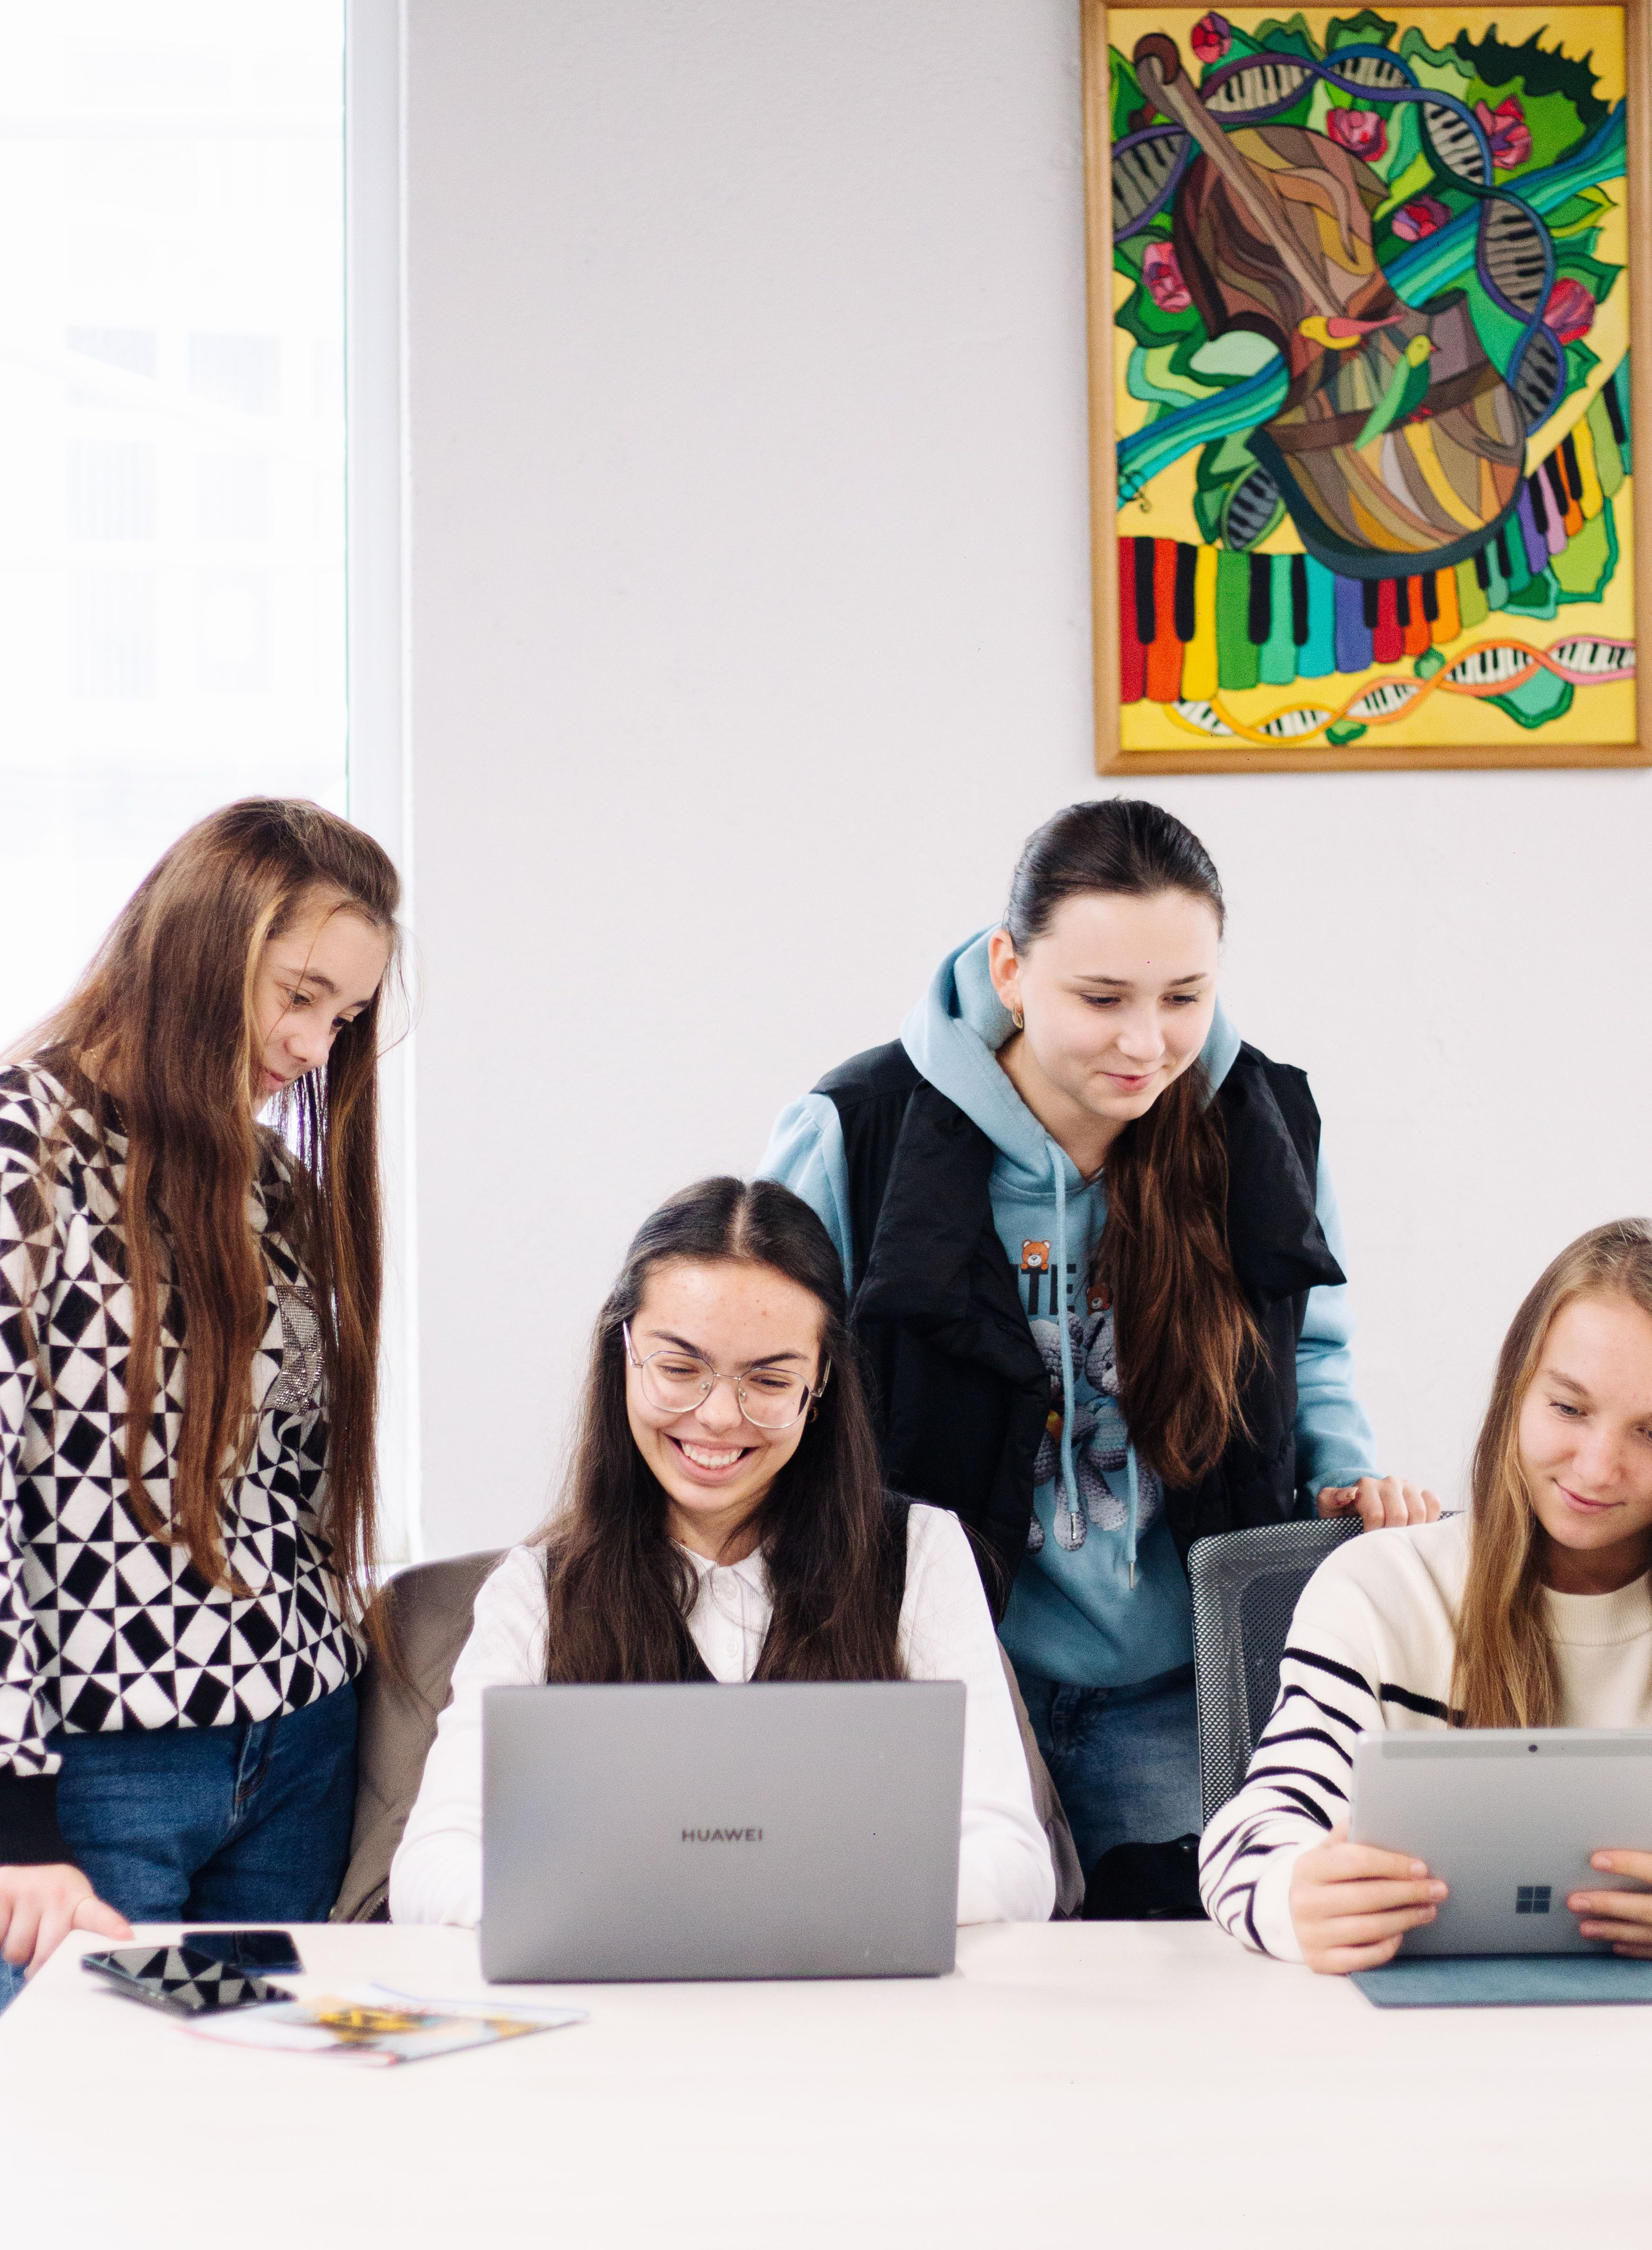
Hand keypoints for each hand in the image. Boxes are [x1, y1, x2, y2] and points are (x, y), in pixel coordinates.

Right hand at [0, 1864, 130, 1978]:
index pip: (98, 1917)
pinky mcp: (2, 1891)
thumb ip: (78, 1938)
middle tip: (40, 1946)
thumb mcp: (71, 1912)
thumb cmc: (50, 1904)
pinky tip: (7, 1922)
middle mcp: (57, 1893)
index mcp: (80, 1901)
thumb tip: (74, 1978)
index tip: (125, 1937)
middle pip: (47, 1955)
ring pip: (17, 1953)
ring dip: (17, 1950)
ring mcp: (29, 1890)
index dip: (111, 1927)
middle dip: (40, 1963)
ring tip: (23, 1929)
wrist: (22, 1875)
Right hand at [1289, 1819, 1447, 1973]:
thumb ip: (1350, 1834)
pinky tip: (1402, 1934)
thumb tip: (1384, 1819)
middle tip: (1437, 1890)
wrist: (1292, 1914)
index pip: (1357, 1861)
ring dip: (1407, 1919)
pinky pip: (1365, 1957)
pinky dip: (1388, 1946)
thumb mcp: (1327, 1851)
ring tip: (1428, 1910)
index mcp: (1307, 1866)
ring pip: (1371, 1928)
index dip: (1394, 1865)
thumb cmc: (1323, 1878)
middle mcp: (1304, 1901)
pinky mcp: (1320, 1961)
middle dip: (1409, 1893)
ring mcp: (1311, 1934)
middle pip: (1369, 1896)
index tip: (1422, 1868)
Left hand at [1317, 1476, 1440, 1531]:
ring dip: (1411, 1529)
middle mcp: (1388, 1482)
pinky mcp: (1422, 1493)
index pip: (1376, 1514)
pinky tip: (1416, 1529)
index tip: (1367, 1543)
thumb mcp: (1329, 1507)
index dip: (1372, 1534)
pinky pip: (1433, 1503)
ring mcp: (1407, 1486)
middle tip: (1384, 1544)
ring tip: (1398, 1539)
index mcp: (1366, 1485)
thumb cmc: (1343, 1512)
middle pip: (1399, 1515)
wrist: (1358, 1507)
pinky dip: (1430, 1518)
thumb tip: (1350, 1494)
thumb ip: (1332, 1498)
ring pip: (1419, 1510)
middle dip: (1391, 1534)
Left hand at [1569, 1851, 1651, 1954]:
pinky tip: (1615, 1945)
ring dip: (1613, 1931)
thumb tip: (1630, 1840)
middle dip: (1608, 1905)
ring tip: (1584, 1929)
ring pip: (1646, 1934)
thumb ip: (1649, 1862)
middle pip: (1644, 1909)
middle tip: (1575, 1902)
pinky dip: (1635, 1947)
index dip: (1627, 1864)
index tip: (1595, 1860)